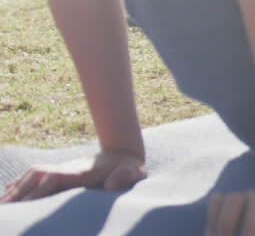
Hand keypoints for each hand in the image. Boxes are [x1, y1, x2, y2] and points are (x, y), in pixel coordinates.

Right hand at [0, 149, 145, 202]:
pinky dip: (19, 184)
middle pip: (37, 175)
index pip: (54, 178)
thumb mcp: (134, 172)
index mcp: (81, 172)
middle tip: (4, 208)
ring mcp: (62, 168)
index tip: (24, 205)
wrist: (124, 153)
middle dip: (19, 191)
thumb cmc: (129, 168)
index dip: (38, 191)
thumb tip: (109, 186)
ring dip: (16, 188)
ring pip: (32, 174)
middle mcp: (67, 168)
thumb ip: (125, 177)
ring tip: (2, 206)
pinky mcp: (60, 171)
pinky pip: (34, 176)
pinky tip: (8, 195)